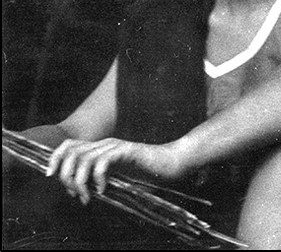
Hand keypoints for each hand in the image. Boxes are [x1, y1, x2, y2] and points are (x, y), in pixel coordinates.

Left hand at [46, 137, 185, 204]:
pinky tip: (104, 190)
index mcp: (99, 148)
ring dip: (80, 181)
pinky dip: (98, 179)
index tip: (50, 176)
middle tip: (75, 194)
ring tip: (87, 197)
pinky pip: (103, 162)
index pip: (69, 145)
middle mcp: (104, 144)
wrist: (169, 165)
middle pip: (71, 151)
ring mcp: (115, 147)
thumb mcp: (116, 176)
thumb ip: (98, 179)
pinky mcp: (127, 152)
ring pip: (84, 158)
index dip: (55, 158)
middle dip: (66, 175)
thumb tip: (78, 192)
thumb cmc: (144, 174)